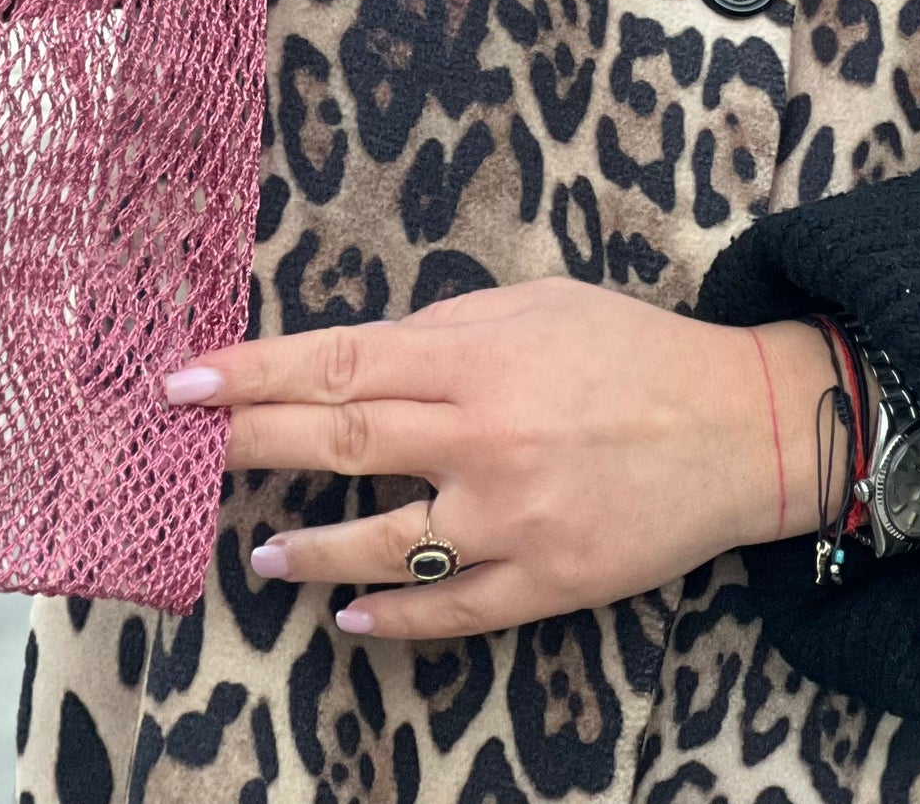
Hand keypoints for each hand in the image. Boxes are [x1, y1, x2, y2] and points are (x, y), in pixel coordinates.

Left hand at [163, 281, 832, 639]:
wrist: (738, 425)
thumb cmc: (630, 349)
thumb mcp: (535, 304)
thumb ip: (443, 330)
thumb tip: (358, 356)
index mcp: (474, 357)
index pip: (335, 364)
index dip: (251, 373)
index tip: (182, 380)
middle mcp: (482, 435)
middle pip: (338, 444)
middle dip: (247, 444)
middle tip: (181, 453)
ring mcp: (511, 516)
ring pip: (380, 542)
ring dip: (309, 549)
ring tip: (263, 551)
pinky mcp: (546, 581)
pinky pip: (451, 608)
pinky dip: (392, 615)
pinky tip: (348, 615)